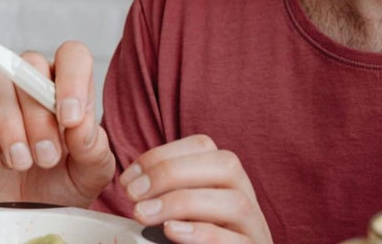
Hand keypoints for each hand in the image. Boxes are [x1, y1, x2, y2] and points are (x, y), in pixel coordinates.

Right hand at [0, 40, 114, 206]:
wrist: (22, 216)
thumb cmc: (59, 187)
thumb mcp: (89, 174)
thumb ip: (92, 147)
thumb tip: (79, 124)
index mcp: (67, 87)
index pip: (72, 55)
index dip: (72, 78)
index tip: (70, 119)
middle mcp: (32, 81)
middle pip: (31, 64)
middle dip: (39, 116)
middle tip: (47, 158)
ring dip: (10, 125)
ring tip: (22, 163)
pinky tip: (0, 159)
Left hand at [118, 135, 271, 243]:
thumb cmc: (190, 236)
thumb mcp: (179, 207)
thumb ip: (166, 190)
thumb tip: (132, 180)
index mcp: (226, 177)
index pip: (203, 146)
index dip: (161, 155)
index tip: (128, 179)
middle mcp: (245, 195)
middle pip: (225, 165)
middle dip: (171, 173)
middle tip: (133, 194)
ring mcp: (254, 226)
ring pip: (235, 203)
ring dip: (182, 203)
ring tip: (143, 214)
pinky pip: (236, 241)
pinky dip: (201, 233)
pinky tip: (171, 231)